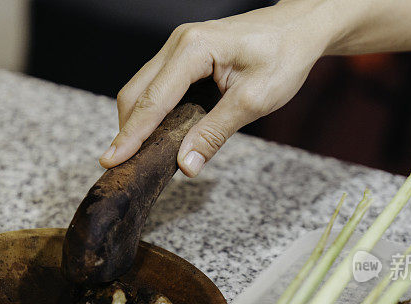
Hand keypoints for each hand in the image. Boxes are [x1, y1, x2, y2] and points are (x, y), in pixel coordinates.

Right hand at [99, 1, 341, 176]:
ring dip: (138, 122)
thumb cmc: (283, 57)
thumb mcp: (253, 101)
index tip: (111, 160)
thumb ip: (215, 133)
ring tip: (137, 155)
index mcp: (193, 49)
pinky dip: (152, 112)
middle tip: (123, 166)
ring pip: (142, 89)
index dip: (131, 135)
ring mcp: (179, 47)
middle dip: (128, 131)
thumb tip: (185, 164)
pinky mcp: (184, 55)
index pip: (152, 100)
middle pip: (136, 93)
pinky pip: (157, 86)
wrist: (299, 28)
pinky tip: (156, 134)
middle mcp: (178, 43)